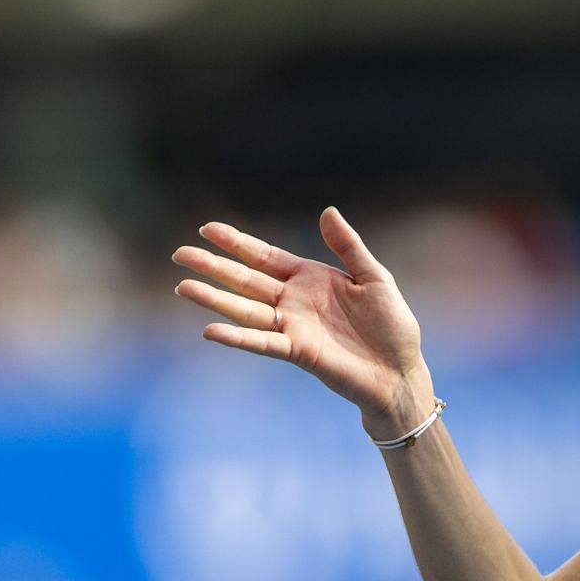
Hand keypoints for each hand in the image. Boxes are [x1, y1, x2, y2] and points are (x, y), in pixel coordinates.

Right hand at [174, 208, 434, 437]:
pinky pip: (263, 342)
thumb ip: (349, 246)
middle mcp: (294, 302)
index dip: (237, 243)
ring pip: (246, 310)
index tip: (207, 228)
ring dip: (215, 299)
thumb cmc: (392, 325)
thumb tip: (327, 211)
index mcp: (309, 278)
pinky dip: (238, 338)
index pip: (265, 257)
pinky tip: (211, 330)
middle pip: (245, 280)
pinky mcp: (299, 352)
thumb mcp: (374, 277)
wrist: (400, 370)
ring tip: (184, 286)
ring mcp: (293, 327)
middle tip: (179, 253)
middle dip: (213, 266)